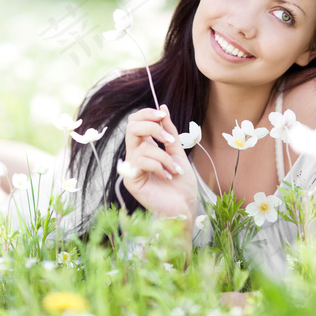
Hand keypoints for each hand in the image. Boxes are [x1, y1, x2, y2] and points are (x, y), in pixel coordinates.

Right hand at [124, 105, 197, 223]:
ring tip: (175, 170)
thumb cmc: (182, 184)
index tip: (163, 115)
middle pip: (131, 127)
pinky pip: (142, 161)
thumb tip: (162, 107)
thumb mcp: (178, 152)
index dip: (147, 114)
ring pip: (143, 147)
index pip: (135, 121)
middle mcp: (135, 155)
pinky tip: (168, 176)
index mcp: (145, 147)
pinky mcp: (131, 180)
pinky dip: (159, 166)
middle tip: (169, 140)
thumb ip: (169, 131)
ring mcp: (131, 168)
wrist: (184, 207)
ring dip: (165, 158)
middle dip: (152, 127)